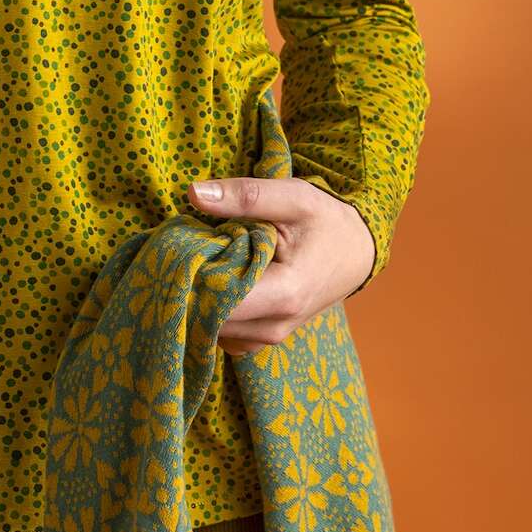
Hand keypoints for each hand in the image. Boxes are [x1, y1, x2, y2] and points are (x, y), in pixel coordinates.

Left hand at [186, 175, 375, 353]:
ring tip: (198, 262)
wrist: (355, 252)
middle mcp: (274, 327)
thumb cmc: (325, 221)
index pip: (215, 299)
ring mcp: (267, 339)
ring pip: (209, 328)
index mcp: (284, 295)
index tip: (176, 248)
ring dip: (196, 298)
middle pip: (207, 316)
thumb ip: (244, 196)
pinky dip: (209, 309)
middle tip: (181, 251)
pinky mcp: (260, 339)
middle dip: (188, 284)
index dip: (189, 275)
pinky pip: (220, 333)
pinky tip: (211, 280)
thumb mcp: (293, 197)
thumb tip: (193, 192)